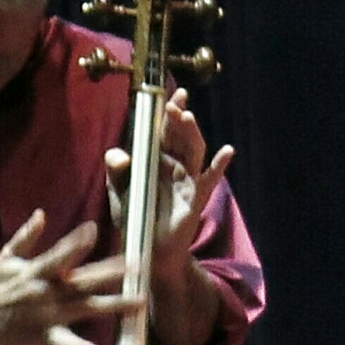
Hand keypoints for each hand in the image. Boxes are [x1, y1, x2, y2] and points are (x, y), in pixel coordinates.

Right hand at [0, 209, 143, 344]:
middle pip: (82, 280)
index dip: (76, 242)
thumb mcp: (7, 257)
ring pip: (86, 307)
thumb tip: (41, 213)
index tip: (94, 228)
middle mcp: (47, 291)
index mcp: (37, 271)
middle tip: (136, 265)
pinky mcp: (45, 335)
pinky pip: (65, 343)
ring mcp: (48, 314)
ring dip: (114, 304)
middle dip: (109, 272)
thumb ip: (26, 236)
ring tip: (140, 301)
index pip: (60, 253)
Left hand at [105, 88, 233, 278]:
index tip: (169, 97)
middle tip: (175, 103)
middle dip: (178, 118)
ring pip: (193, 150)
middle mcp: (174, 164)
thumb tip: (117, 154)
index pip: (162, 130)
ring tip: (187, 119)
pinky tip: (227, 152)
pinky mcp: (195, 196)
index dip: (166, 113)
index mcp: (156, 159)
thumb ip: (116, 172)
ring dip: (192, 134)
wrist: (147, 248)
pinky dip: (220, 166)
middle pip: (179, 136)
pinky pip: (210, 179)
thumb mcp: (119, 192)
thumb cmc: (135, 216)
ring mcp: (187, 179)